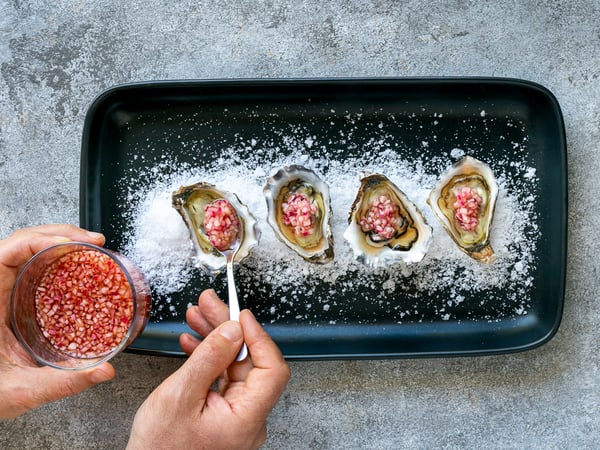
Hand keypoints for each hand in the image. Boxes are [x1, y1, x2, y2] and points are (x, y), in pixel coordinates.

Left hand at [0, 224, 114, 418]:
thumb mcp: (20, 391)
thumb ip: (63, 383)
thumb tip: (104, 371)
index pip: (8, 253)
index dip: (41, 240)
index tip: (71, 244)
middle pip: (22, 242)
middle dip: (61, 233)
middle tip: (93, 241)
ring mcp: (1, 294)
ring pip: (25, 250)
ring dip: (58, 240)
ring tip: (87, 245)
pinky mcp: (9, 301)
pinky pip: (29, 267)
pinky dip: (53, 257)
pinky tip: (73, 263)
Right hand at [127, 289, 290, 449]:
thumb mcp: (179, 397)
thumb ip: (209, 360)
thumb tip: (232, 331)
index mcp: (247, 419)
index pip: (272, 369)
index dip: (258, 337)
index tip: (240, 315)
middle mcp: (248, 419)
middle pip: (249, 362)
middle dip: (229, 330)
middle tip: (210, 305)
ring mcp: (236, 416)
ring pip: (234, 367)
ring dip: (215, 340)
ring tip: (197, 316)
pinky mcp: (223, 414)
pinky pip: (222, 379)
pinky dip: (209, 358)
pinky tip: (194, 341)